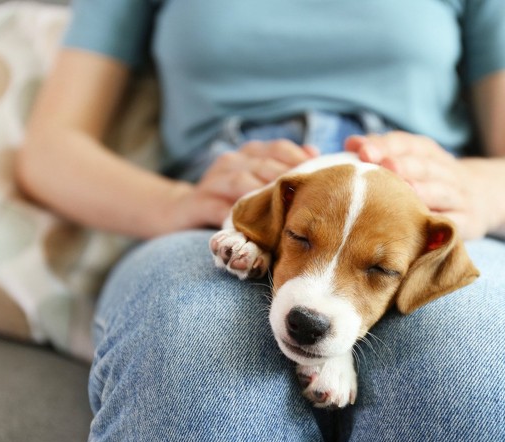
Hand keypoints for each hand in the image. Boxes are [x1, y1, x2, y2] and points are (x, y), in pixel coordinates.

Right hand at [175, 139, 318, 228]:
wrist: (180, 210)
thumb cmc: (230, 197)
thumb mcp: (257, 179)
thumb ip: (283, 167)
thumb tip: (314, 152)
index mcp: (249, 153)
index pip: (280, 149)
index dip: (301, 161)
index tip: (323, 176)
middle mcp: (231, 161)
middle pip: (265, 165)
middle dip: (289, 181)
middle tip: (313, 198)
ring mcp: (213, 181)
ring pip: (243, 182)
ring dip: (265, 196)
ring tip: (288, 212)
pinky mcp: (198, 202)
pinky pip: (220, 209)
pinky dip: (238, 217)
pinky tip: (256, 229)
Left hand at [345, 132, 494, 239]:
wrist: (487, 196)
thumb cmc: (430, 181)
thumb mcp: (412, 160)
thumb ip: (381, 153)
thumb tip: (350, 145)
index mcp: (428, 152)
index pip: (407, 144)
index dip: (386, 146)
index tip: (363, 151)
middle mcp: (445, 171)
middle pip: (424, 166)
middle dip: (403, 165)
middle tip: (383, 166)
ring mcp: (459, 196)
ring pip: (442, 191)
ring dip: (424, 191)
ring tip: (407, 191)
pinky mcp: (470, 221)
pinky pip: (455, 222)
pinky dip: (442, 223)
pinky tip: (425, 226)